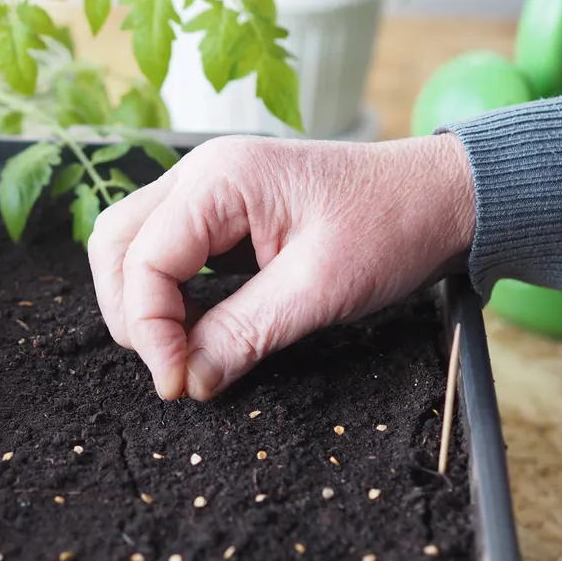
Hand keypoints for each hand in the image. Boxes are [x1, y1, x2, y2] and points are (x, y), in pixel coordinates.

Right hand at [87, 133, 476, 400]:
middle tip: (171, 372)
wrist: (444, 199)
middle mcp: (202, 175)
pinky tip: (193, 330)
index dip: (149, 330)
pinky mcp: (225, 215)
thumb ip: (244, 334)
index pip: (142, 259)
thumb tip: (188, 382)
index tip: (178, 385)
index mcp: (220, 180)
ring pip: (134, 247)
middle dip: (131, 314)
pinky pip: (169, 253)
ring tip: (178, 355)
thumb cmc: (394, 226)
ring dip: (142, 305)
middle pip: (117, 245)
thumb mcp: (320, 290)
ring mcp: (211, 192)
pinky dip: (167, 295)